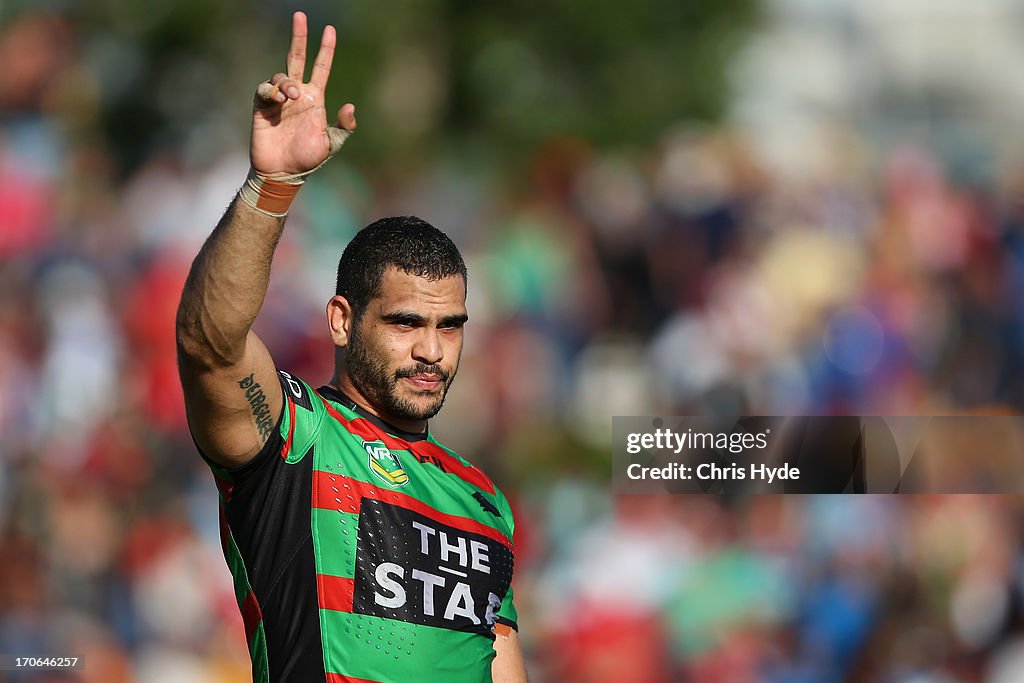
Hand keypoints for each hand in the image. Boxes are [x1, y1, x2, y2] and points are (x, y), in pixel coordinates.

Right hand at [250, 11, 356, 177]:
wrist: (283, 172)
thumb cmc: (307, 158)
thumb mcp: (331, 144)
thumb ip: (343, 127)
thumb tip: (350, 106)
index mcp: (314, 99)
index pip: (321, 68)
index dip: (326, 49)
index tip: (330, 30)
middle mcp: (297, 94)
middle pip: (297, 58)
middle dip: (299, 37)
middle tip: (301, 16)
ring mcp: (279, 99)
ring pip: (282, 75)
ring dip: (287, 82)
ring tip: (292, 96)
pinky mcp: (262, 106)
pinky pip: (265, 89)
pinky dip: (272, 90)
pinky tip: (280, 101)